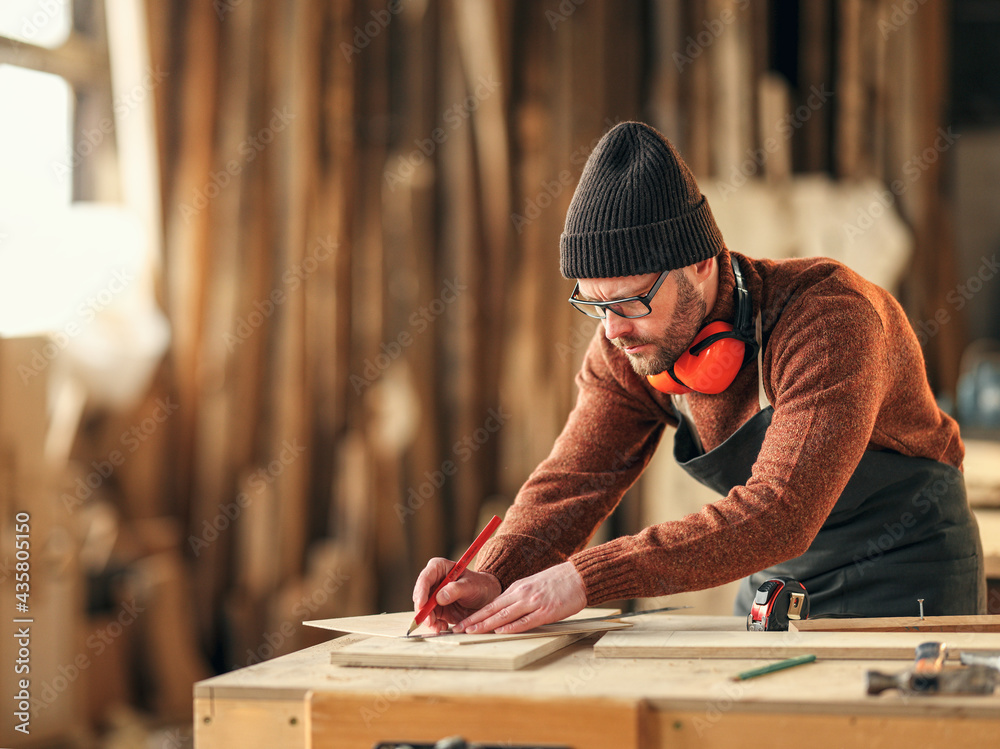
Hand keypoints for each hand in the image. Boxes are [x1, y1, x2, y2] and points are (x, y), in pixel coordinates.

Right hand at [412, 557, 501, 631]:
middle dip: (423, 610)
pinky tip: (443, 626)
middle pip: (420, 595)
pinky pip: (431, 618)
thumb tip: (439, 597)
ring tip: (438, 627)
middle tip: (429, 621)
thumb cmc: (480, 585)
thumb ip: (456, 589)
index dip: (421, 591)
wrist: (487, 597)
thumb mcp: (471, 585)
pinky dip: (434, 624)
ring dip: (428, 620)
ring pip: (424, 609)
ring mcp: (434, 596)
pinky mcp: (437, 609)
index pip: (425, 577)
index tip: (422, 604)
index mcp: (439, 568)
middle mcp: (434, 581)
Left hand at [454, 561, 586, 634]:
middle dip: (474, 620)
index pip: (491, 604)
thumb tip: (503, 612)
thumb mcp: (531, 586)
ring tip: (471, 632)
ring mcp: (533, 603)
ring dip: (486, 624)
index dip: (475, 615)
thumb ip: (518, 598)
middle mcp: (521, 594)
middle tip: (458, 629)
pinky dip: (511, 626)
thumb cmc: (556, 583)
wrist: (577, 576)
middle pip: (493, 609)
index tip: (462, 623)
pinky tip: (500, 631)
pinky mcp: (546, 611)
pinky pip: (525, 621)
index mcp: (517, 589)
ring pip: (504, 615)